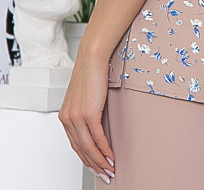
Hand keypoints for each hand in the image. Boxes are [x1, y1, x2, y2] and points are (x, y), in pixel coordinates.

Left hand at [58, 48, 114, 182]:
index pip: (75, 144)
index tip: (95, 166)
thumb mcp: (84, 96)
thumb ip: (85, 110)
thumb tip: (95, 124)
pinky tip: (111, 155)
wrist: (92, 57)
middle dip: (93, 164)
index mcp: (65, 115)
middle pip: (80, 149)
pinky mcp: (88, 113)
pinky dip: (104, 149)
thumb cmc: (91, 72)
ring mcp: (77, 117)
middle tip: (104, 173)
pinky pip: (97, 137)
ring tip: (110, 168)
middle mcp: (68, 118)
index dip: (85, 158)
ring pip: (88, 147)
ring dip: (100, 161)